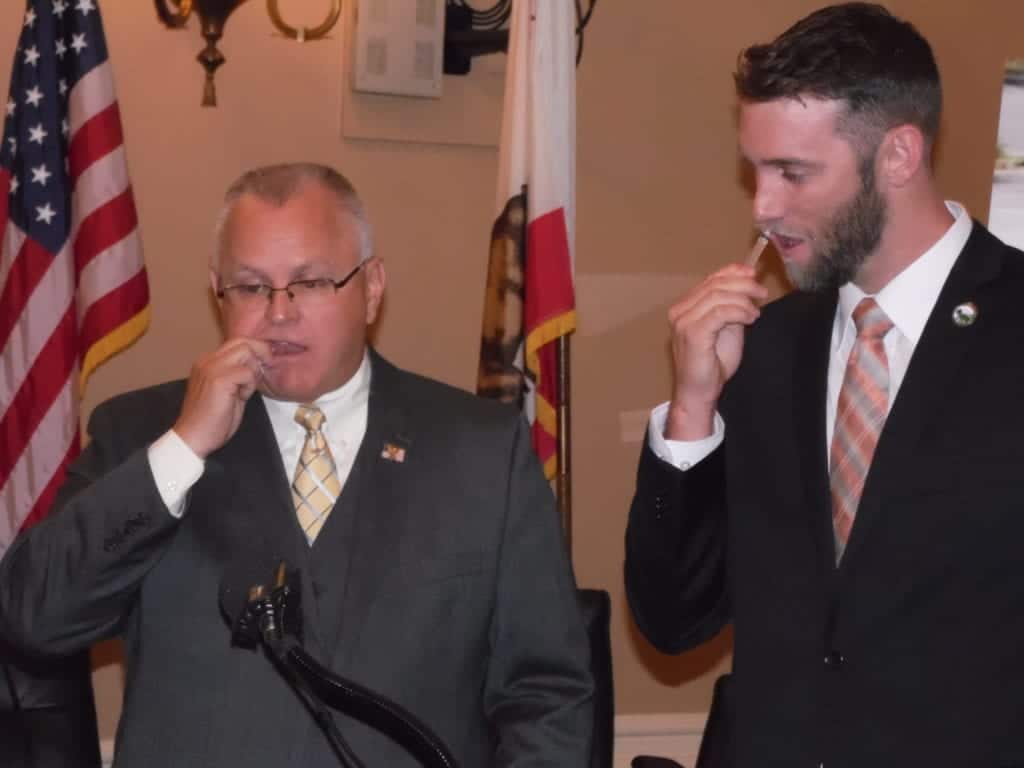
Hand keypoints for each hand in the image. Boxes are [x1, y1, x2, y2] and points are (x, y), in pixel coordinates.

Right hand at [173, 338, 271, 458]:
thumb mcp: (228, 390)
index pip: (237, 342)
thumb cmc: (212, 420)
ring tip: (244, 391)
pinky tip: (240, 398)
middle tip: (263, 374)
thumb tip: (259, 364)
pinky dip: (250, 385)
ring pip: (247, 353)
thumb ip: (238, 374)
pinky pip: (247, 373)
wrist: (193, 438)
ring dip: (253, 373)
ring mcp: (211, 368)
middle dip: (260, 354)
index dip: (256, 351)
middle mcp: (207, 360)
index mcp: (207, 362)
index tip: (264, 365)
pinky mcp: (218, 379)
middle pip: (243, 342)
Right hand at [665, 264, 766, 439]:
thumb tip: (746, 284)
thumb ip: (731, 306)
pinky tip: (750, 319)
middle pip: (714, 285)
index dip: (732, 272)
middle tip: (761, 293)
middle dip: (743, 285)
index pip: (709, 280)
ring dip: (743, 300)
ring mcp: (683, 322)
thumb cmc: (712, 363)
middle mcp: (679, 311)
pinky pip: (719, 313)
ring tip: (756, 313)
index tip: (752, 274)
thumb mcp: (726, 327)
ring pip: (718, 296)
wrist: (700, 391)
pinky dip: (739, 312)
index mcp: (685, 307)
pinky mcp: (692, 333)